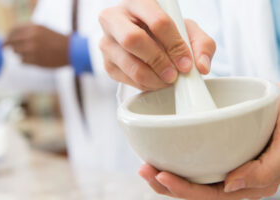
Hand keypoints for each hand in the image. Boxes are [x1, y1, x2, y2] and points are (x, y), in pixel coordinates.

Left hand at [4, 24, 68, 67]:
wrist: (71, 51)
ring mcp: (32, 49)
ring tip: (31, 53)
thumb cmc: (57, 40)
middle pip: (11, 42)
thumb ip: (28, 31)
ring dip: (20, 53)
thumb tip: (12, 36)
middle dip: (9, 45)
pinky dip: (25, 61)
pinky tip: (34, 59)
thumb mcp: (43, 29)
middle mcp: (31, 37)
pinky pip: (22, 61)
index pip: (13, 31)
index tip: (8, 40)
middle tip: (8, 48)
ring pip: (16, 52)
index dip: (8, 36)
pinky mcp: (35, 61)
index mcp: (33, 28)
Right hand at [99, 0, 215, 90]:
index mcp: (138, 2)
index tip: (186, 63)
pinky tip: (155, 81)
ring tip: (167, 80)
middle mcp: (115, 18)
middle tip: (173, 75)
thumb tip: (201, 67)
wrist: (145, 39)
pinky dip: (145, 84)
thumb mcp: (187, 31)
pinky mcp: (107, 63)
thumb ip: (202, 44)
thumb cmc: (165, 32)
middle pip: (133, 39)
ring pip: (129, 63)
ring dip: (153, 78)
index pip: (158, 21)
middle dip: (158, 61)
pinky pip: (126, 79)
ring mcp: (107, 41)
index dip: (175, 45)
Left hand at [139, 102, 279, 199]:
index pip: (210, 196)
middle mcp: (230, 180)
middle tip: (144, 169)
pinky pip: (192, 163)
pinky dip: (173, 161)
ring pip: (190, 179)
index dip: (184, 190)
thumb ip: (264, 171)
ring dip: (164, 175)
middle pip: (194, 190)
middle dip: (166, 184)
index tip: (161, 175)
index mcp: (246, 185)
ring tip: (144, 166)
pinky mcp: (215, 154)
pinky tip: (157, 155)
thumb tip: (230, 185)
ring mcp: (221, 167)